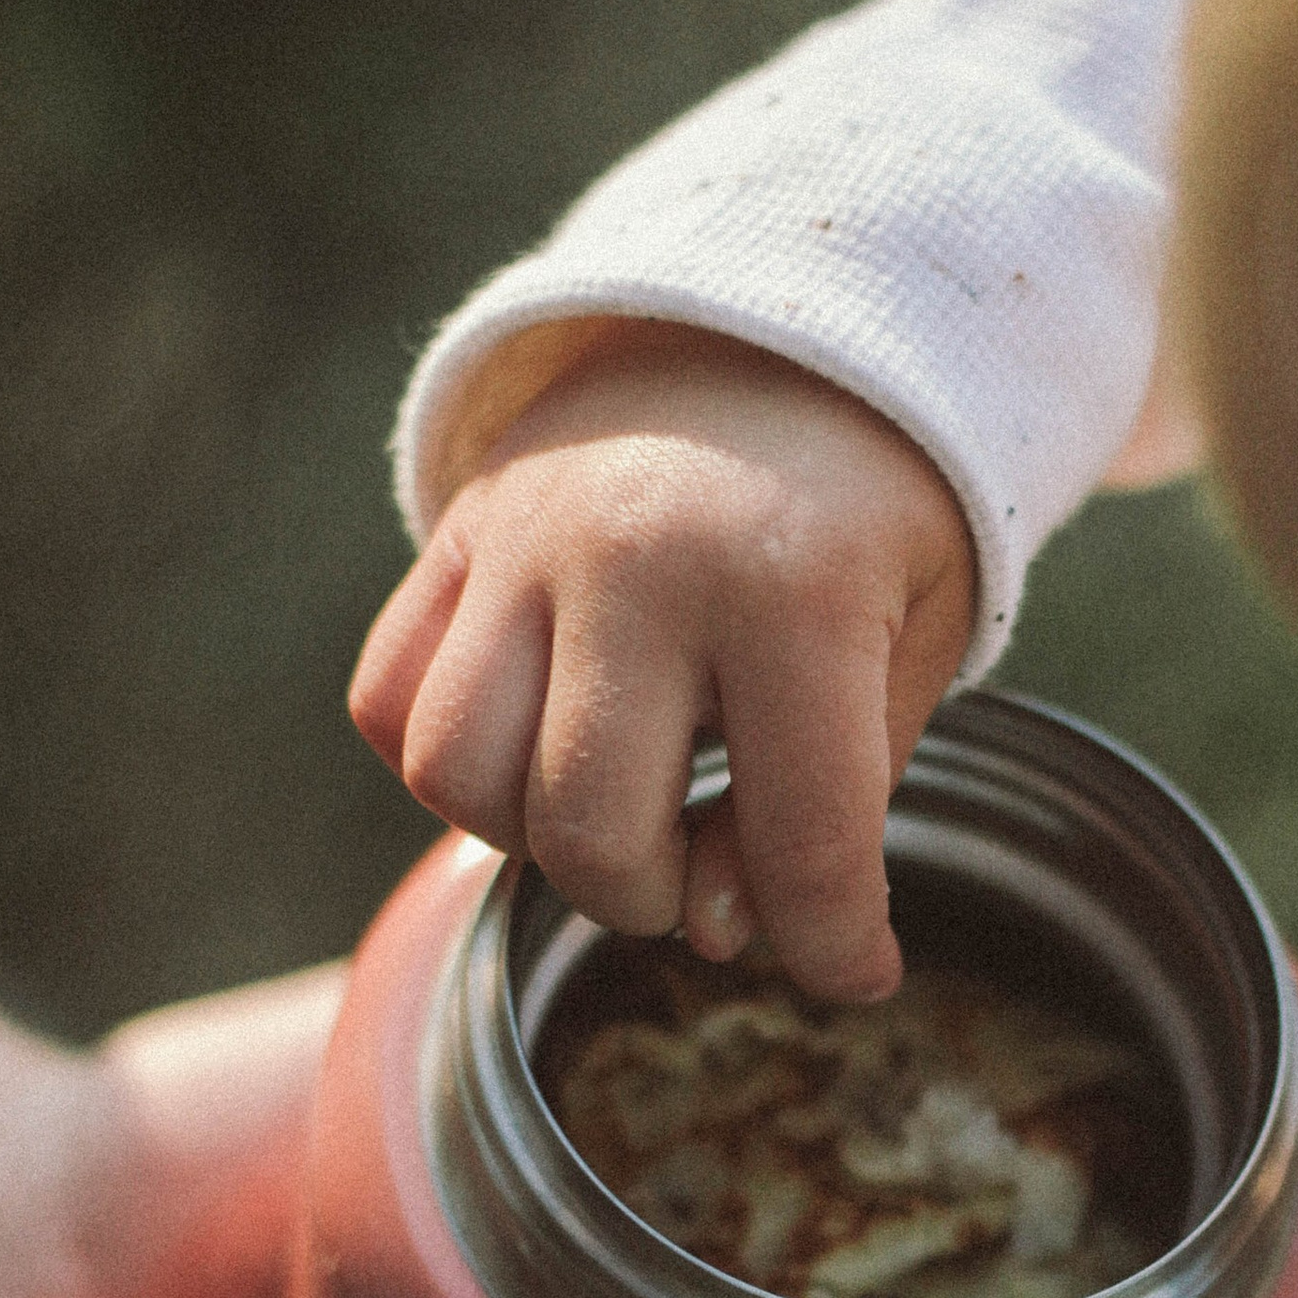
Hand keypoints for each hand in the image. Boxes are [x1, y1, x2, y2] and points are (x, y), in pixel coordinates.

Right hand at [351, 324, 975, 1004]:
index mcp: (796, 589)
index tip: (855, 969)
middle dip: (654, 899)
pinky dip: (447, 764)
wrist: (783, 327)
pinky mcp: (458, 527)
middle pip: (590, 833)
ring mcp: (527, 536)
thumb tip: (713, 928)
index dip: (835, 945)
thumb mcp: (907, 648)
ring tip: (618, 802)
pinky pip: (390, 700)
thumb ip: (834, 802)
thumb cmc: (865, 517)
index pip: (803, 841)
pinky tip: (537, 744)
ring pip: (458, 775)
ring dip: (533, 837)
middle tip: (708, 867)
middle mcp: (640, 559)